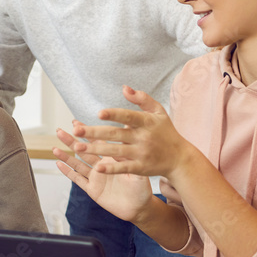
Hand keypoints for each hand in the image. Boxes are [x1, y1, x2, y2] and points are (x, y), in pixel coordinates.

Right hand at [54, 128, 153, 221]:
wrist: (139, 208)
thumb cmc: (142, 188)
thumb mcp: (138, 169)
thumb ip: (130, 155)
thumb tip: (128, 139)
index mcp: (111, 158)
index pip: (96, 142)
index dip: (86, 132)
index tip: (76, 122)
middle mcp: (101, 166)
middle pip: (83, 151)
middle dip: (71, 141)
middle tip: (60, 131)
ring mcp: (95, 178)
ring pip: (77, 164)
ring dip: (66, 156)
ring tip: (54, 148)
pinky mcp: (92, 190)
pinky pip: (78, 180)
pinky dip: (68, 172)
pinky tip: (59, 164)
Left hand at [71, 85, 192, 181]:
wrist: (180, 158)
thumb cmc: (165, 131)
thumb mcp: (158, 112)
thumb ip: (142, 98)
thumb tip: (124, 88)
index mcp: (147, 122)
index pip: (128, 116)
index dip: (114, 114)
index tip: (99, 113)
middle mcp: (143, 138)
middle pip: (116, 134)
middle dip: (95, 133)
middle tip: (76, 131)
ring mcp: (142, 153)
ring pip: (116, 151)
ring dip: (96, 149)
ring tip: (77, 147)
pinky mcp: (141, 167)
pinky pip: (124, 167)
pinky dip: (111, 168)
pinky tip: (97, 167)